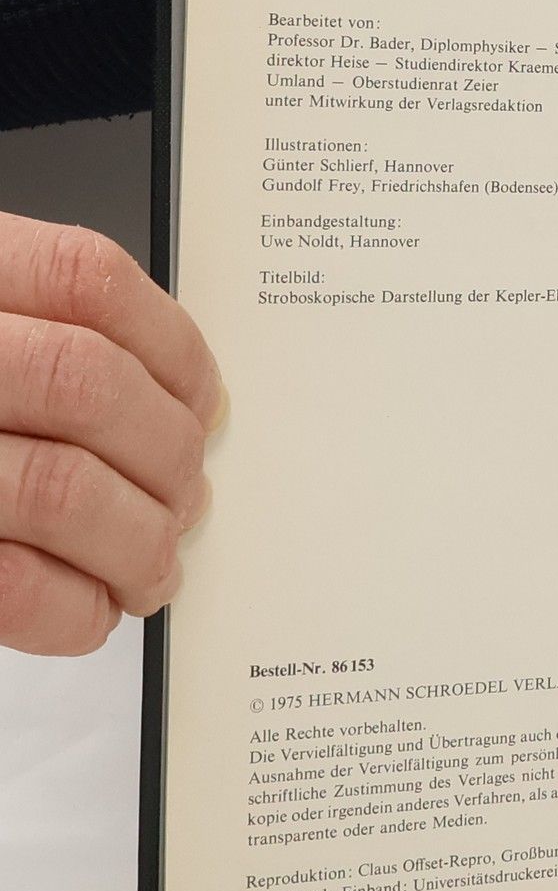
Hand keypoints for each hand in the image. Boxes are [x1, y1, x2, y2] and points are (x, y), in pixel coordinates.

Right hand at [0, 214, 222, 655]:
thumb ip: (36, 334)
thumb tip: (184, 405)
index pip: (87, 281)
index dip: (173, 350)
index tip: (204, 403)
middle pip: (89, 389)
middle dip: (166, 458)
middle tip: (187, 500)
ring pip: (63, 489)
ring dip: (137, 542)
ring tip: (152, 565)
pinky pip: (12, 586)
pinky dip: (72, 608)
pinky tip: (88, 609)